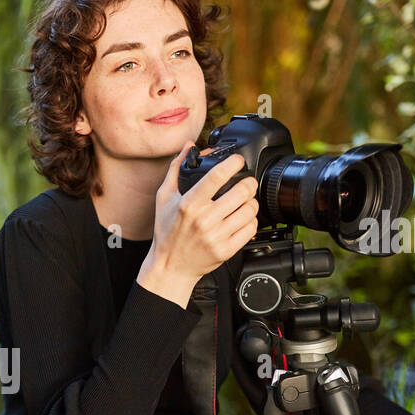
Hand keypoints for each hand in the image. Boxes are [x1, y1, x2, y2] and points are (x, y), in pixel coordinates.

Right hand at [137, 141, 258, 308]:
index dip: (233, 163)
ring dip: (251, 202)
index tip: (238, 160)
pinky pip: (251, 229)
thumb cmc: (167, 232)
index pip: (217, 176)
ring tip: (244, 202)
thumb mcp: (164, 198)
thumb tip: (188, 146)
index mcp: (188, 204)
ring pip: (250, 209)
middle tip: (246, 182)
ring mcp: (216, 236)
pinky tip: (242, 219)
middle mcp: (203, 220)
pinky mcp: (226, 250)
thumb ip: (175, 169)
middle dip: (248, 182)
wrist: (170, 267)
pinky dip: (251, 221)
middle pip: (242, 191)